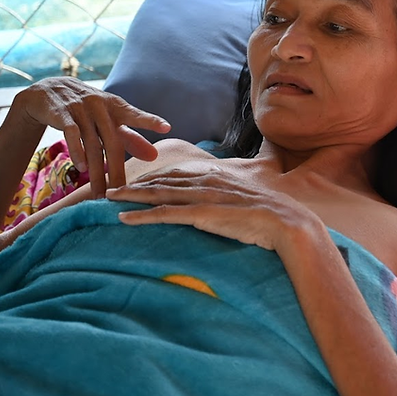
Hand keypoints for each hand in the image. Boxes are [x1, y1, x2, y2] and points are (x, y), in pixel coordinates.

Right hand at [13, 77, 170, 196]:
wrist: (50, 91)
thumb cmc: (88, 110)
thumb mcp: (110, 121)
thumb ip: (132, 138)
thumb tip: (154, 157)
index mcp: (116, 107)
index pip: (135, 114)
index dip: (150, 121)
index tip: (167, 127)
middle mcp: (101, 106)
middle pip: (113, 142)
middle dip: (118, 170)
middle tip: (124, 192)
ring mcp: (81, 108)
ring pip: (92, 143)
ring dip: (97, 168)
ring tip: (101, 190)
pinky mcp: (61, 113)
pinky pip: (71, 134)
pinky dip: (77, 151)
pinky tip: (81, 167)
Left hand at [106, 166, 324, 252]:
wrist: (287, 222)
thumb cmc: (273, 215)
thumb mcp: (249, 199)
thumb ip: (233, 197)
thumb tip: (229, 203)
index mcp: (217, 176)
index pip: (179, 172)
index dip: (155, 176)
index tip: (138, 180)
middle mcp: (207, 181)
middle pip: (163, 179)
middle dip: (135, 182)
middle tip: (111, 187)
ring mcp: (203, 197)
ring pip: (158, 193)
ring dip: (131, 196)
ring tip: (109, 199)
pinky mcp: (202, 214)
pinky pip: (165, 214)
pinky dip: (141, 215)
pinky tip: (124, 218)